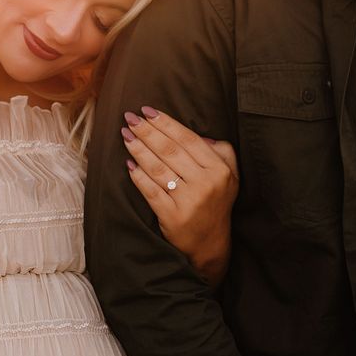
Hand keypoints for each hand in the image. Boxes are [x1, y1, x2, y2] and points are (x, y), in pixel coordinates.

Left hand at [122, 106, 238, 287]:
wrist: (209, 244)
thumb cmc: (215, 203)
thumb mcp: (230, 176)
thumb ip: (222, 151)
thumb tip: (201, 135)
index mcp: (218, 170)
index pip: (188, 139)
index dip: (166, 123)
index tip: (147, 111)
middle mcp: (206, 184)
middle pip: (170, 150)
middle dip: (147, 131)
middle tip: (129, 118)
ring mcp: (189, 201)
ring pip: (158, 168)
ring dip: (139, 149)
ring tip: (125, 135)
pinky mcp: (172, 216)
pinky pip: (151, 191)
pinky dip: (138, 176)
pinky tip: (128, 164)